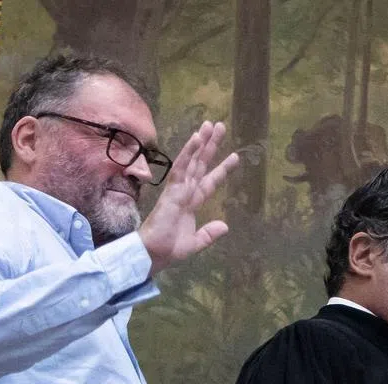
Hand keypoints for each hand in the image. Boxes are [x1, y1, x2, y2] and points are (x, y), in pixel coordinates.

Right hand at [139, 120, 239, 275]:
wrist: (153, 254)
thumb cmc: (168, 249)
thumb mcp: (195, 243)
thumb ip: (209, 234)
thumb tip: (225, 226)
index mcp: (191, 203)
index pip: (208, 182)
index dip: (221, 170)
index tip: (234, 157)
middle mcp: (185, 192)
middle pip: (201, 165)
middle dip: (211, 147)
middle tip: (220, 126)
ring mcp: (178, 189)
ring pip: (192, 161)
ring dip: (201, 143)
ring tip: (210, 125)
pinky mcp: (172, 190)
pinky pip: (181, 167)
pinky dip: (189, 152)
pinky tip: (196, 138)